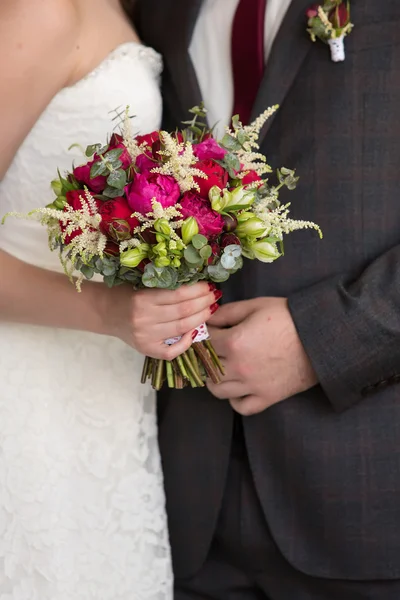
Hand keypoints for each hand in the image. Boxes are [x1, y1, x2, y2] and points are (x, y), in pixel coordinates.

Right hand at [105, 282, 219, 359]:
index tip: (209, 285)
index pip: (178, 294)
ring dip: (201, 318)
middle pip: (184, 311)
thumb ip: (165, 288)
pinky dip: (186, 342)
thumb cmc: (127, 294)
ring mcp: (146, 337)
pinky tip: (195, 332)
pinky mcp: (146, 350)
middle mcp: (144, 318)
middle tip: (215, 295)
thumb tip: (198, 287)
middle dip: (204, 302)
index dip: (198, 290)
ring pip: (182, 328)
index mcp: (142, 298)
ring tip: (211, 308)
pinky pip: (172, 351)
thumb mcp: (143, 285)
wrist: (106, 312)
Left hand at [207, 297, 316, 414]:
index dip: (202, 334)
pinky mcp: (267, 397)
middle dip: (205, 356)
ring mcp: (252, 386)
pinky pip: (240, 407)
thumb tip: (207, 318)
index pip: (203, 342)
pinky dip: (234, 399)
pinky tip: (238, 386)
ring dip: (214, 379)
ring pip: (217, 390)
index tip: (208, 331)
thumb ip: (227, 312)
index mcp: (234, 342)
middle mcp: (239, 367)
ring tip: (221, 367)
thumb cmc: (289, 317)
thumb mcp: (256, 305)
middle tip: (212, 348)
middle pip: (206, 367)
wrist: (321, 336)